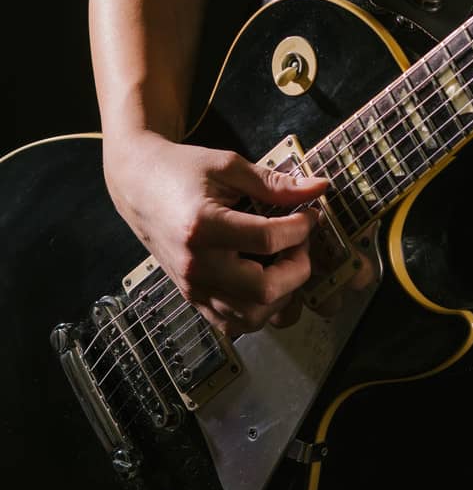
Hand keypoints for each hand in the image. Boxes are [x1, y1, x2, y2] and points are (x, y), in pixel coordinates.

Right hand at [103, 130, 330, 339]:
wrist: (138, 186)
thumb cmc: (182, 170)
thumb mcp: (229, 166)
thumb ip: (275, 183)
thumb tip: (318, 187)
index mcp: (202, 227)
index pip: (268, 240)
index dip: (301, 227)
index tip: (311, 213)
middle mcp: (196, 266)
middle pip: (264, 291)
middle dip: (298, 267)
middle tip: (300, 241)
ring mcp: (193, 288)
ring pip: (252, 317)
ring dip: (282, 294)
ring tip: (284, 260)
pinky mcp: (192, 298)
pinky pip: (233, 323)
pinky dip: (259, 309)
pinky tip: (266, 277)